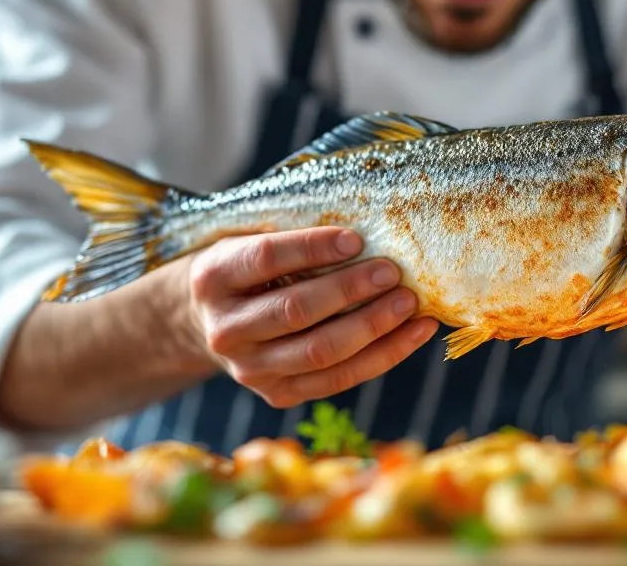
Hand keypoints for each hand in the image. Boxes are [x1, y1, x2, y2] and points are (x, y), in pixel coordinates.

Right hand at [188, 227, 436, 407]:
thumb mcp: (251, 240)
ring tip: (410, 303)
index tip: (356, 239)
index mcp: (213, 278)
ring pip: (321, 352)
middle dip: (350, 290)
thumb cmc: (248, 270)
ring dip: (374, 326)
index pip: (266, 259)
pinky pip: (339, 379)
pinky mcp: (278, 395)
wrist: (210, 323)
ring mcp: (250, 370)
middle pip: (296, 310)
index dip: (312, 248)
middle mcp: (226, 330)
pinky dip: (385, 355)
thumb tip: (366, 231)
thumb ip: (293, 235)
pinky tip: (416, 332)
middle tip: (392, 271)